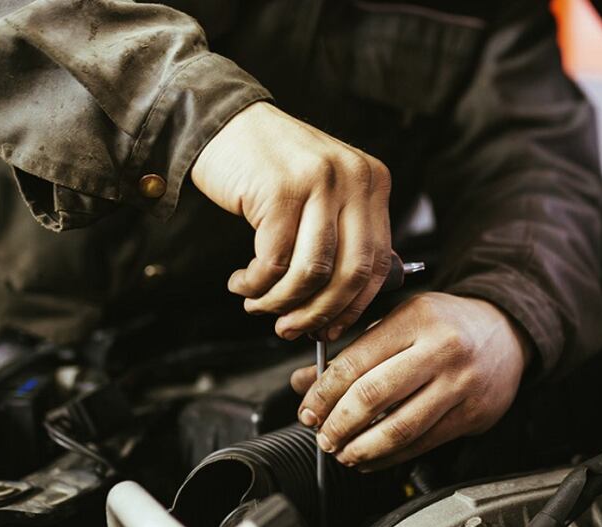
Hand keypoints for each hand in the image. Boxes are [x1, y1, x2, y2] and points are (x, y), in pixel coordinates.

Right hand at [191, 102, 392, 340]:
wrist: (222, 122)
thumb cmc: (270, 169)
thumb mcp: (322, 195)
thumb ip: (341, 238)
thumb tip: (342, 309)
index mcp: (373, 182)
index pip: (379, 262)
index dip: (354, 306)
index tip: (330, 328)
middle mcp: (354, 179)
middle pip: (351, 273)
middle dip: (318, 313)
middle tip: (289, 329)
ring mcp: (319, 182)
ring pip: (312, 272)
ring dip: (281, 302)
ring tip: (258, 306)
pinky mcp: (280, 190)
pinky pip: (273, 262)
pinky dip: (255, 284)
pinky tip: (242, 283)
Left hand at [290, 293, 531, 470]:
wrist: (507, 332)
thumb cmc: (448, 324)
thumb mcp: (401, 321)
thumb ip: (355, 350)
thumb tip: (306, 382)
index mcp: (416, 319)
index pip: (356, 361)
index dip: (324, 393)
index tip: (308, 409)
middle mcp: (441, 350)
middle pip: (374, 396)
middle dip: (339, 423)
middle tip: (322, 435)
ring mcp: (460, 384)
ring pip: (400, 428)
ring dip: (362, 447)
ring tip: (342, 452)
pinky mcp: (473, 414)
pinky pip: (423, 444)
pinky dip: (390, 458)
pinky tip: (370, 458)